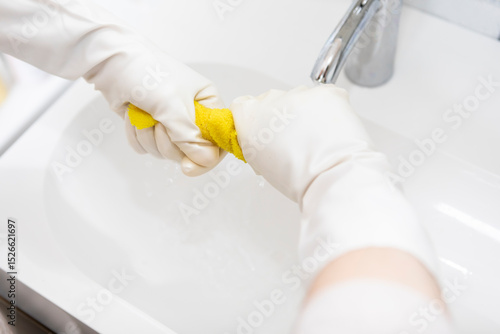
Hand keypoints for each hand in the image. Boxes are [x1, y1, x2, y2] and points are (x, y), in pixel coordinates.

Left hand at [0, 0, 224, 175]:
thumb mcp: (172, 105)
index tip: (189, 165)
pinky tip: (133, 116)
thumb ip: (190, 136)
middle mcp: (192, 115)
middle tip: (158, 123)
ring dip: (149, 136)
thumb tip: (206, 160)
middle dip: (168, 141)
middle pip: (189, 152)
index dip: (205, 157)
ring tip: (142, 113)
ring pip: (165, 152)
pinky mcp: (149, 128)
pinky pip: (147, 149)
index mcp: (207, 103)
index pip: (217, 140)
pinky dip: (137, 136)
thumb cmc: (148, 73)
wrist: (111, 61)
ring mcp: (170, 123)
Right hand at [230, 85, 376, 202]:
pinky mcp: (325, 92)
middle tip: (295, 139)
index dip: (255, 116)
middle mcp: (271, 98)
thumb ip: (255, 141)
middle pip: (274, 100)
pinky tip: (330, 130)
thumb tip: (263, 138)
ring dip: (306, 113)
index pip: (243, 105)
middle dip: (282, 115)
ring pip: (300, 98)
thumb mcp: (259, 163)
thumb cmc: (295, 177)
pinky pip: (326, 97)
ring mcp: (299, 93)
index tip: (263, 127)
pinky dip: (329, 110)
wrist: (328, 174)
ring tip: (317, 138)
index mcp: (249, 116)